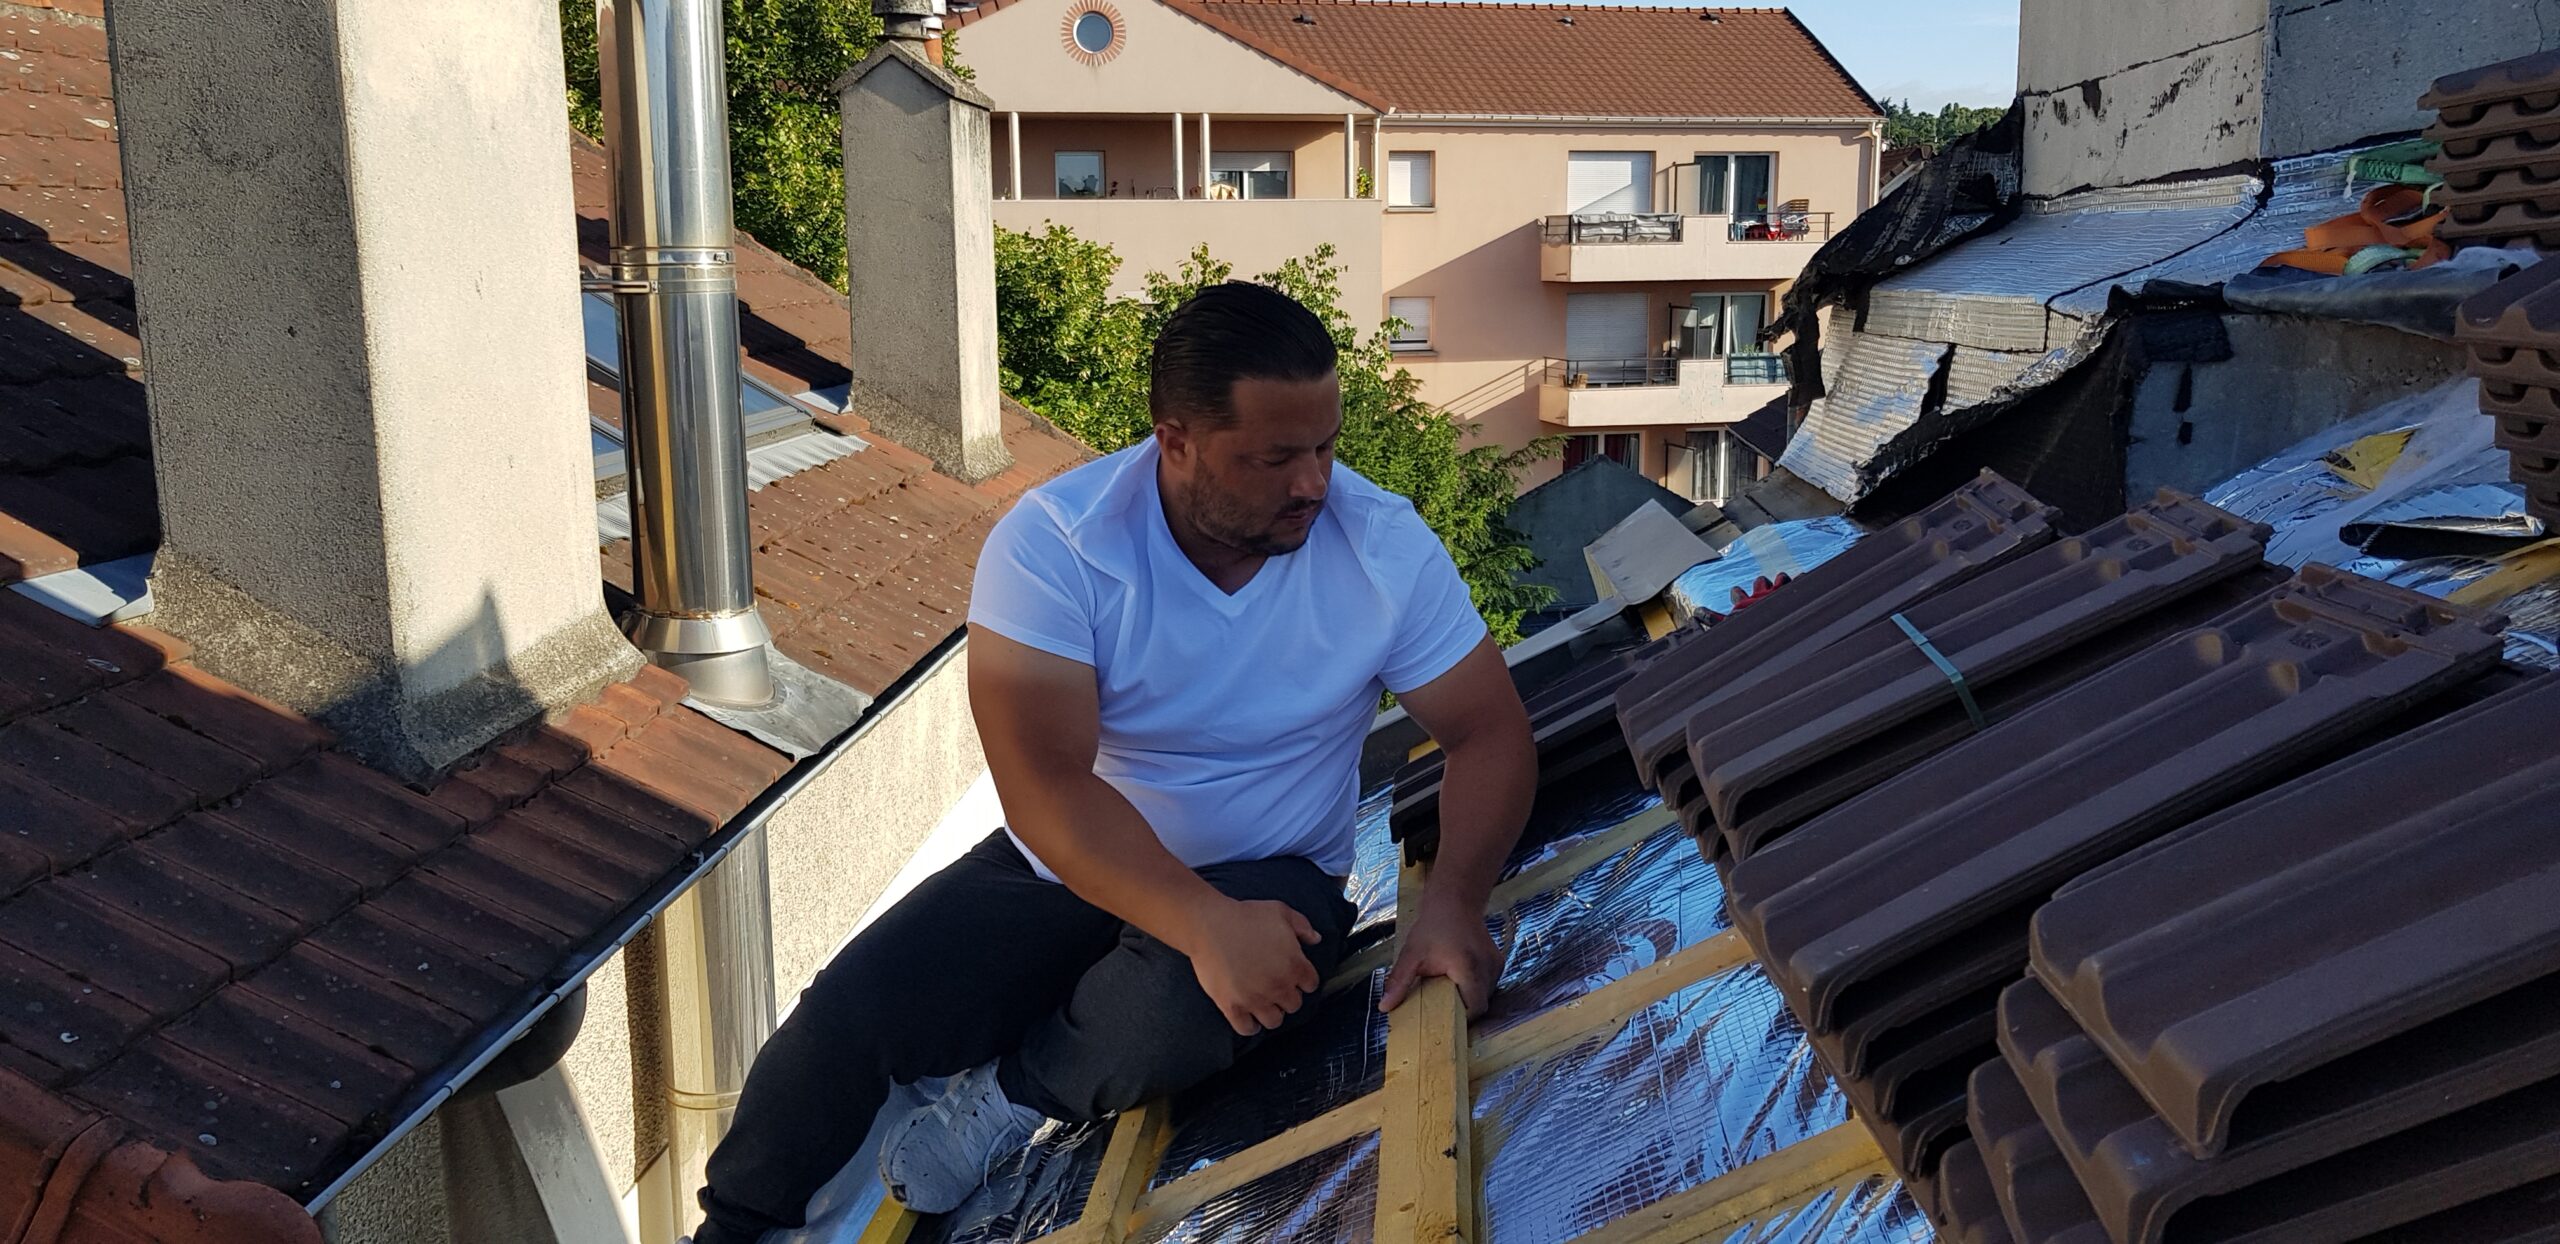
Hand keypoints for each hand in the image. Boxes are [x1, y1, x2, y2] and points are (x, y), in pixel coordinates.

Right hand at [1187, 898, 1322, 1036]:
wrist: (1209, 925)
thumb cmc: (1245, 916)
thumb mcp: (1280, 911)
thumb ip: (1303, 926)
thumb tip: (1316, 939)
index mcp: (1295, 965)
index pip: (1311, 985)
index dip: (1303, 979)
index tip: (1293, 974)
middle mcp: (1279, 987)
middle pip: (1294, 1004)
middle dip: (1287, 995)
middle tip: (1276, 986)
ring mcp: (1256, 1000)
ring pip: (1275, 1021)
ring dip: (1272, 1012)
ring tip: (1264, 1002)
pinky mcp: (1233, 1007)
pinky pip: (1247, 1029)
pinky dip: (1250, 1026)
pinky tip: (1249, 1016)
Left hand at [1379, 894, 1501, 1016]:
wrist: (1455, 902)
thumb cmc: (1433, 927)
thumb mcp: (1411, 954)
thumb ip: (1399, 982)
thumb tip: (1384, 1007)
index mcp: (1468, 967)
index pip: (1475, 1007)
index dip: (1461, 1019)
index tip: (1443, 1019)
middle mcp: (1487, 967)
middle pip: (1481, 1004)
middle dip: (1463, 1010)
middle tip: (1442, 1007)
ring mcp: (1495, 964)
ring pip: (1486, 995)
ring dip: (1470, 998)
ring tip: (1450, 991)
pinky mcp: (1498, 962)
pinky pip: (1489, 985)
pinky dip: (1476, 988)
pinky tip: (1460, 980)